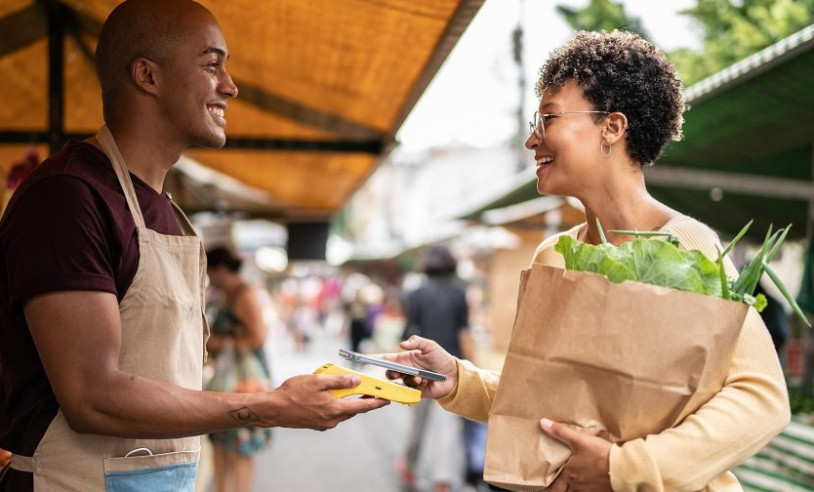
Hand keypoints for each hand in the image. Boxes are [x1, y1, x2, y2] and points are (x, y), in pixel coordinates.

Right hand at [266, 374, 388, 430]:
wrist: (273, 409)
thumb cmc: (293, 392)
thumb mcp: (318, 381)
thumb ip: (339, 381)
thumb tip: (356, 381)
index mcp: (334, 409)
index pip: (362, 406)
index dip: (376, 402)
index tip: (387, 399)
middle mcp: (331, 420)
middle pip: (353, 410)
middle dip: (363, 401)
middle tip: (371, 391)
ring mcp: (324, 424)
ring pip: (343, 412)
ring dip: (349, 402)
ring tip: (350, 390)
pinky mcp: (316, 424)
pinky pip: (332, 414)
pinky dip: (336, 405)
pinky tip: (331, 396)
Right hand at [380, 336, 457, 399]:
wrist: (454, 375)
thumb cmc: (441, 358)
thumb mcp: (430, 346)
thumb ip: (416, 342)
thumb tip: (402, 344)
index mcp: (405, 359)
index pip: (387, 359)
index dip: (376, 359)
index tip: (366, 359)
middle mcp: (405, 370)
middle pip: (389, 372)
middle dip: (390, 372)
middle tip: (396, 372)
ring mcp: (410, 381)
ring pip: (398, 383)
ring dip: (407, 379)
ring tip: (419, 377)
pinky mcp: (415, 391)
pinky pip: (407, 391)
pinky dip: (414, 385)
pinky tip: (422, 381)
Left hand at [540, 418, 612, 491]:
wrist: (623, 468)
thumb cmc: (601, 455)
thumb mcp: (579, 440)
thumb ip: (560, 432)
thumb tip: (543, 423)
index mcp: (569, 474)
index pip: (553, 487)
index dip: (546, 488)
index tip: (543, 486)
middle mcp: (577, 486)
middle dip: (557, 491)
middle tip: (553, 488)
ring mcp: (589, 490)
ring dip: (570, 490)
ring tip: (570, 485)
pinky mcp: (601, 491)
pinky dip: (585, 490)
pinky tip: (588, 485)